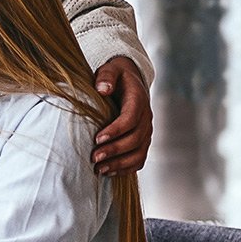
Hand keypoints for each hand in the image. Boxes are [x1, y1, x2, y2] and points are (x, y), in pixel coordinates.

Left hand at [92, 56, 152, 174]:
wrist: (129, 81)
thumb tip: (102, 89)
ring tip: (99, 170)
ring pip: (138, 153)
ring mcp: (146, 132)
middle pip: (135, 139)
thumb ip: (106, 76)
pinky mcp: (142, 141)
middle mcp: (146, 119)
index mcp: (138, 101)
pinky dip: (126, 168)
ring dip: (120, 164)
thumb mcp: (111, 69)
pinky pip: (139, 159)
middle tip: (94, 157)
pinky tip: (109, 173)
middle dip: (114, 150)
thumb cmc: (116, 76)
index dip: (116, 130)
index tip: (97, 138)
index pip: (131, 119)